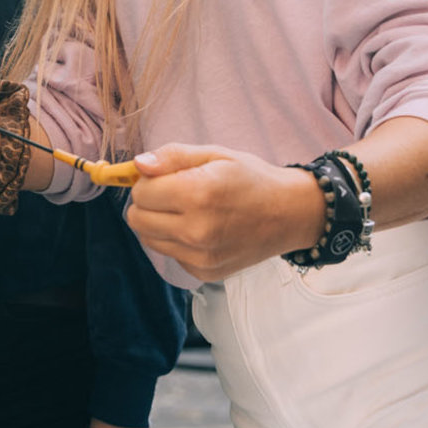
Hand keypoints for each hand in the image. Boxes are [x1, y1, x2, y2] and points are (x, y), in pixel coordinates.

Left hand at [124, 144, 325, 280]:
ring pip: (149, 239)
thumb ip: (172, 156)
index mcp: (198, 194)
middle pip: (137, 219)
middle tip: (173, 192)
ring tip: (186, 210)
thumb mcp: (215, 154)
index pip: (140, 193)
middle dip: (148, 203)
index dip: (148, 180)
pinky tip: (200, 229)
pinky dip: (176, 241)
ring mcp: (201, 257)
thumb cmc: (251, 179)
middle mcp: (197, 230)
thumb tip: (138, 164)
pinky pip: (170, 254)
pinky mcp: (204, 273)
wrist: (290, 214)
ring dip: (158, 223)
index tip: (166, 176)